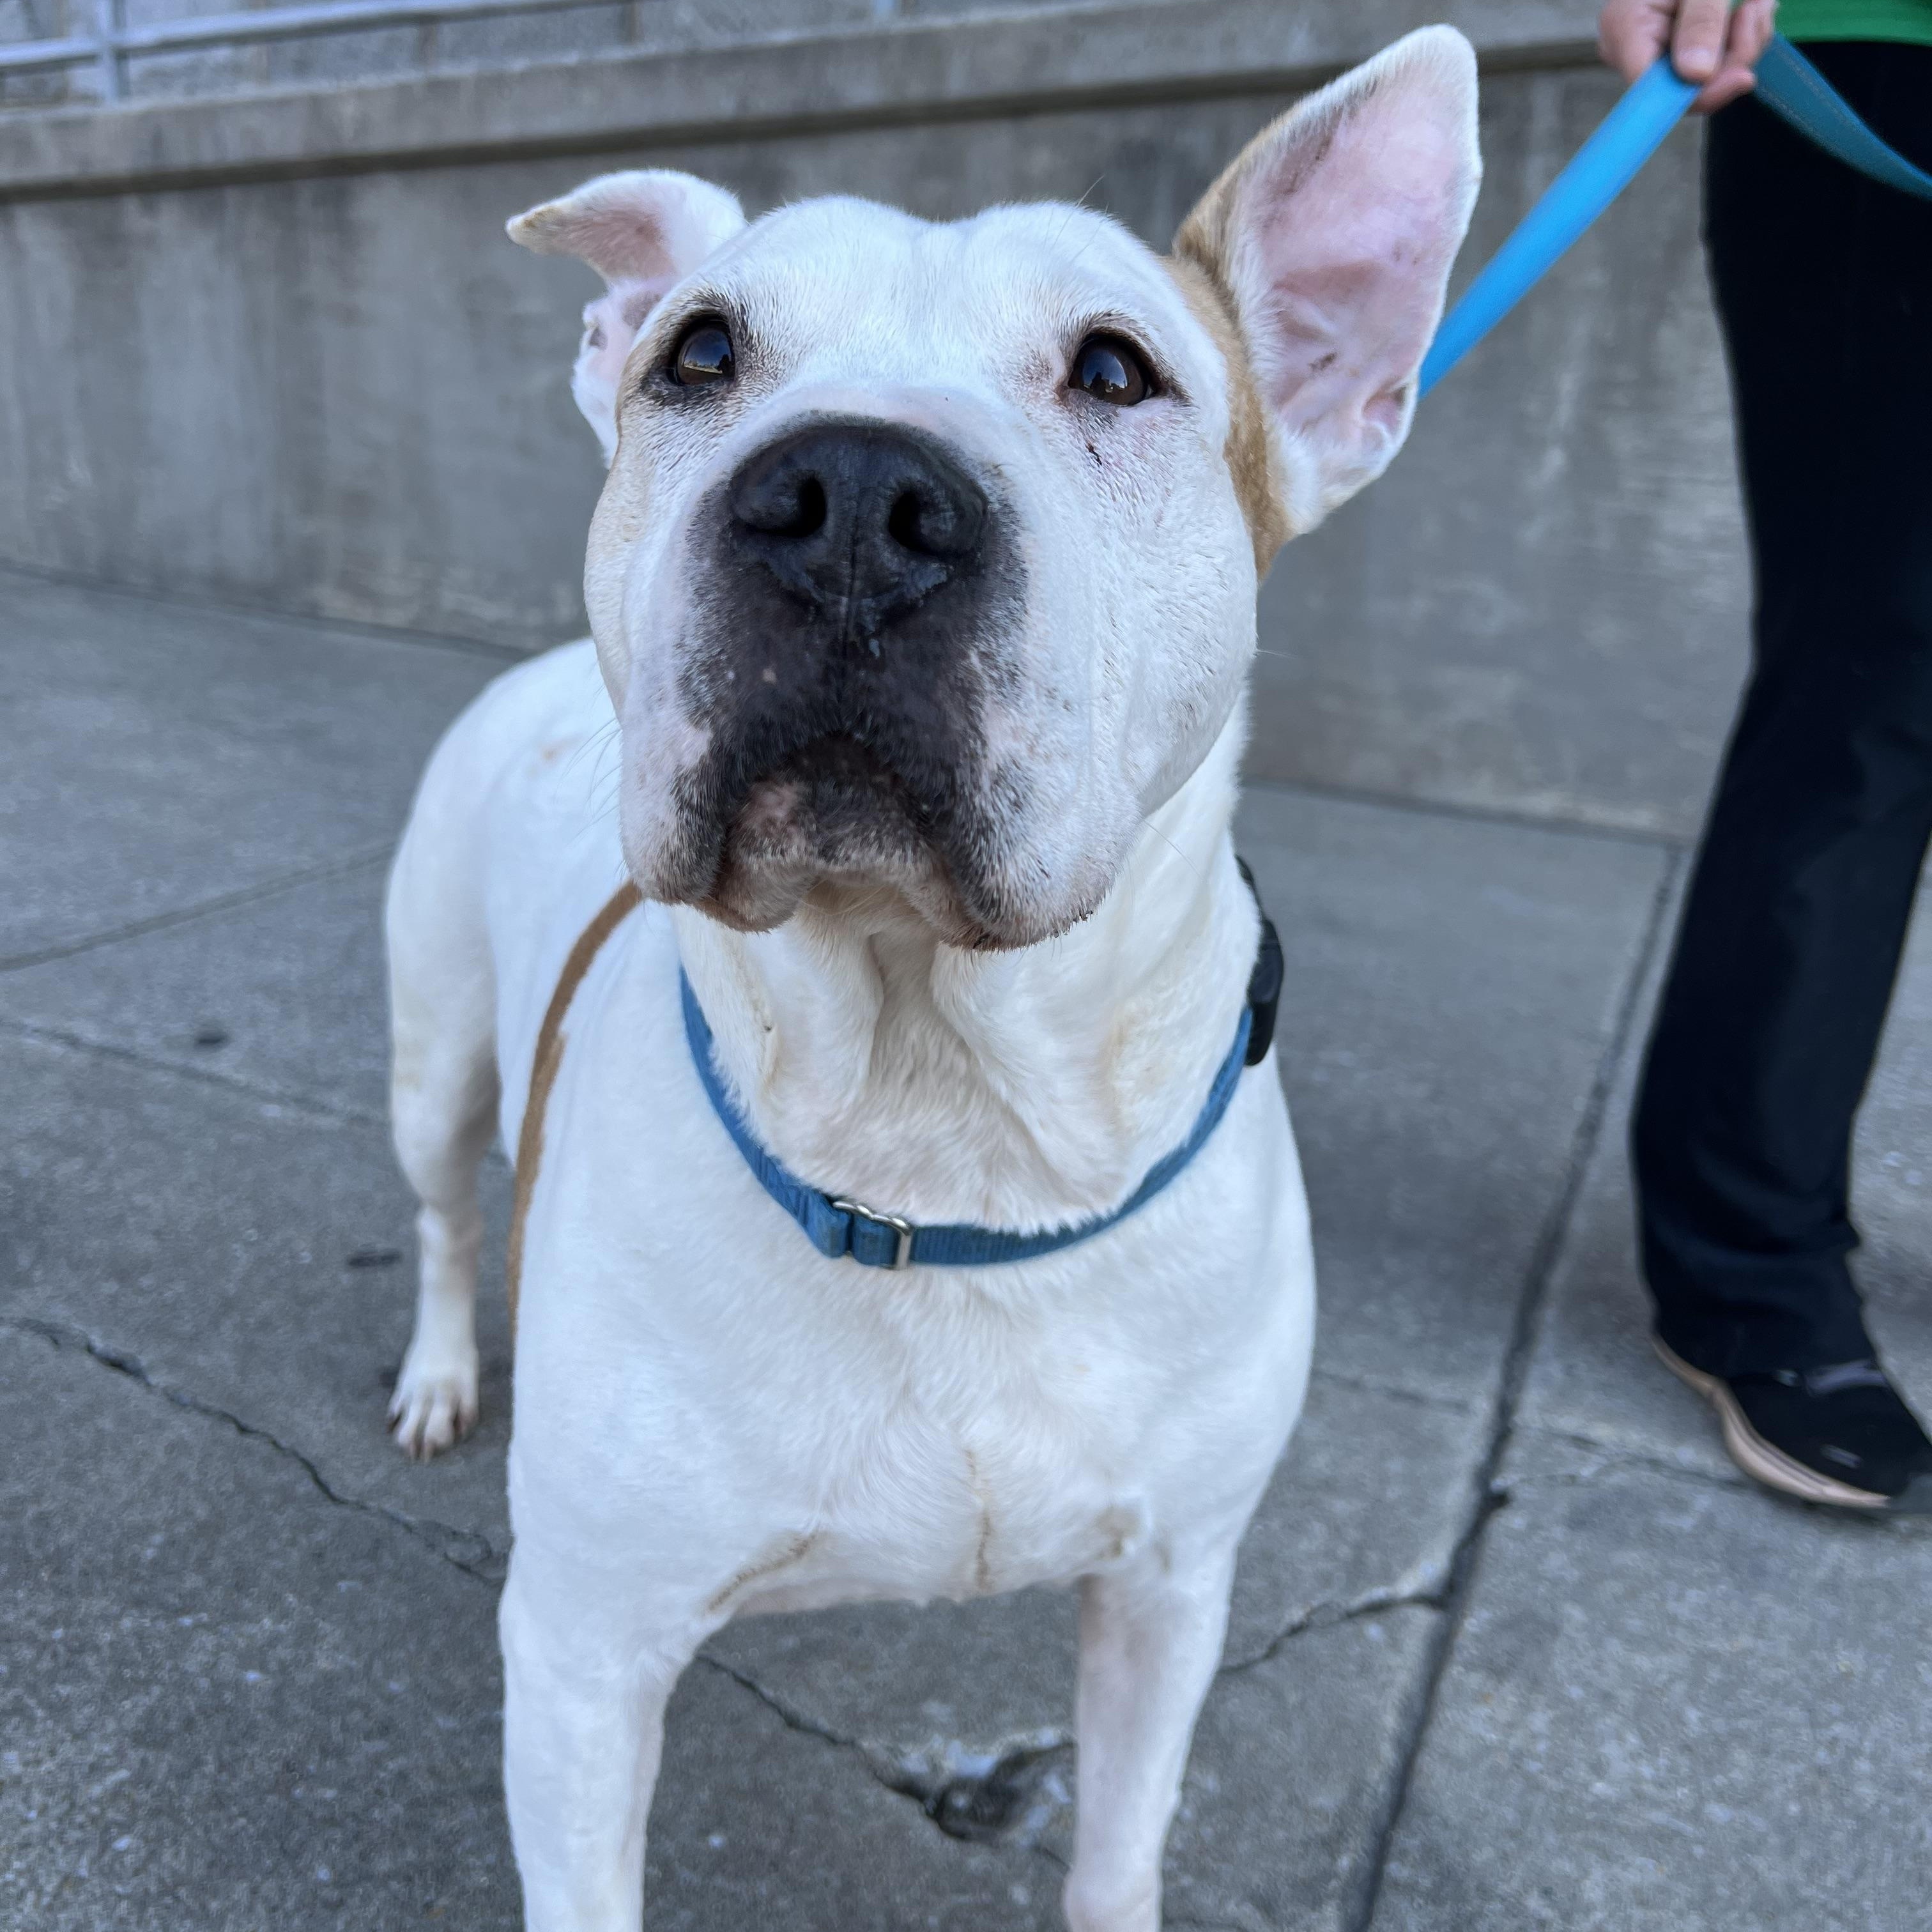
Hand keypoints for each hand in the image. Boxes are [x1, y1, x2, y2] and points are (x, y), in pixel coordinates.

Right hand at [1597, 0, 1779, 111]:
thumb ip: (1701, 21)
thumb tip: (1696, 75)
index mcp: (1624, 27)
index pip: (1651, 87)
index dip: (1696, 92)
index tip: (1744, 76)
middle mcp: (1632, 49)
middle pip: (1685, 87)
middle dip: (1733, 55)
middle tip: (1755, 11)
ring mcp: (1654, 54)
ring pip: (1707, 80)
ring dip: (1745, 44)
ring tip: (1755, 4)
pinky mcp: (1677, 54)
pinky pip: (1714, 68)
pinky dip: (1742, 41)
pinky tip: (1749, 11)